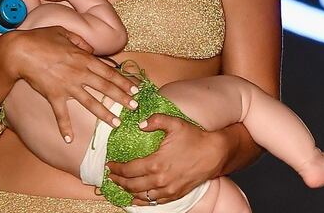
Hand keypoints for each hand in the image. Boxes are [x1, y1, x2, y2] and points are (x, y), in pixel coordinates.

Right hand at [2, 26, 138, 142]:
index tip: (135, 88)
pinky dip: (65, 127)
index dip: (123, 81)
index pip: (108, 71)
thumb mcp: (63, 32)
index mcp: (83, 58)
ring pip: (91, 102)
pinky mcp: (54, 95)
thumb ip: (79, 41)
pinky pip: (61, 114)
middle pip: (105, 87)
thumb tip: (89, 49)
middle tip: (135, 106)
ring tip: (117, 124)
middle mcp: (79, 73)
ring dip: (105, 114)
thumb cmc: (40, 39)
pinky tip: (69, 139)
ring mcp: (67, 86)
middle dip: (122, 98)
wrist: (20, 52)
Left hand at [106, 114, 227, 205]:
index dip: (116, 168)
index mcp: (156, 163)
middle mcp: (160, 180)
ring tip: (120, 185)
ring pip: (142, 196)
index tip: (109, 165)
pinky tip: (137, 198)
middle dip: (118, 181)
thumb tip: (140, 123)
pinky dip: (143, 202)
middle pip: (131, 185)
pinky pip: (155, 203)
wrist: (215, 153)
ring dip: (128, 192)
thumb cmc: (194, 138)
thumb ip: (155, 121)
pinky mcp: (176, 194)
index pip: (128, 170)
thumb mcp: (174, 123)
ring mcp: (168, 189)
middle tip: (110, 176)